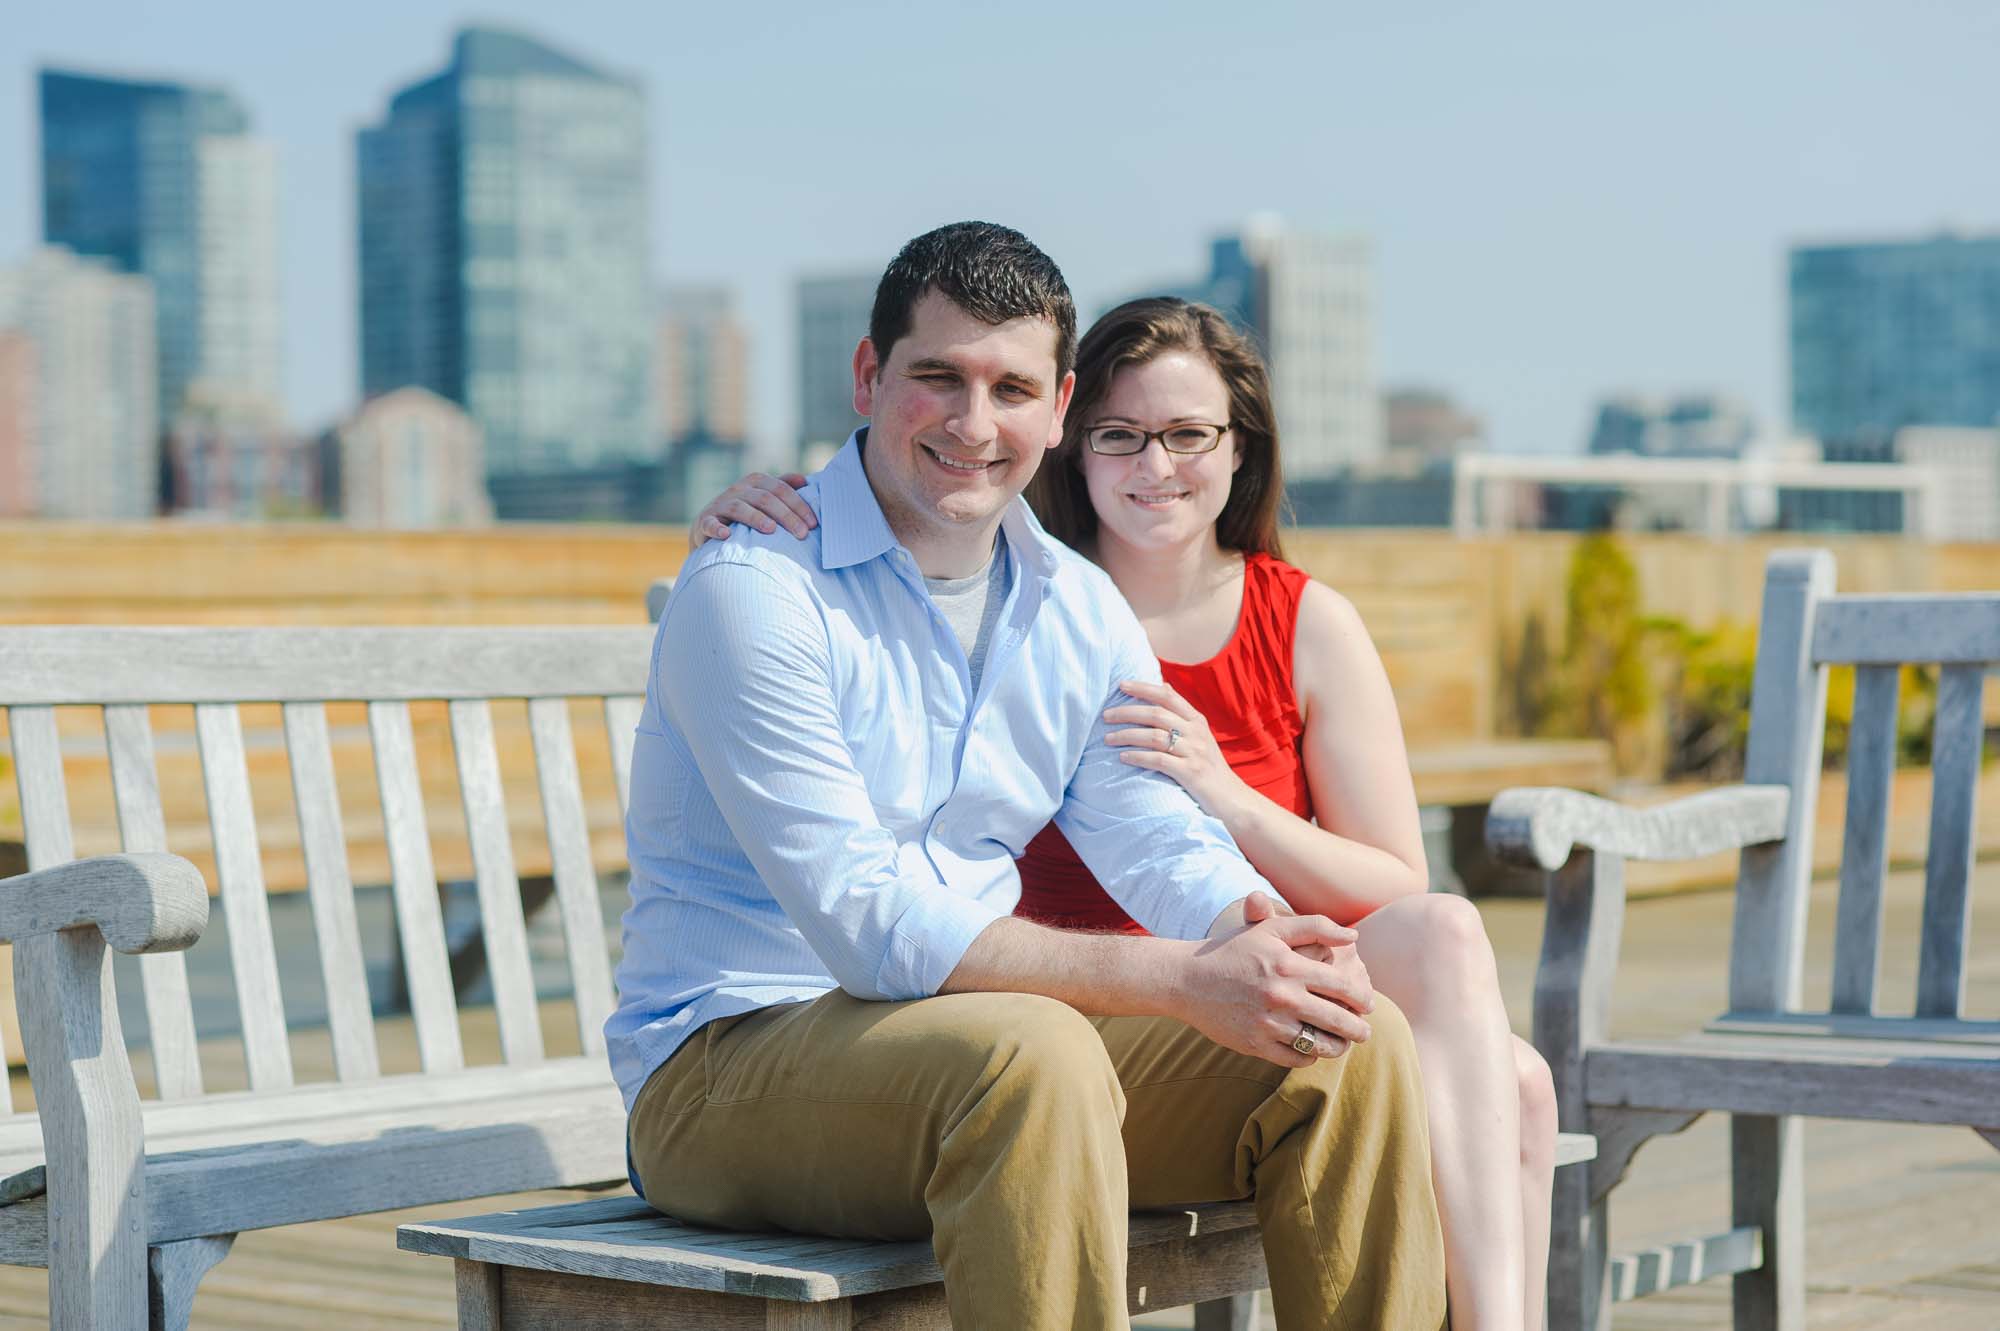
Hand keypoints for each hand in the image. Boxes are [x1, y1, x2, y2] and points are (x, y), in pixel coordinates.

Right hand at [689, 472, 815, 549]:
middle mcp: (738, 490)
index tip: (813, 523)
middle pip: (765, 499)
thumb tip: (805, 480)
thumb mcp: (763, 498)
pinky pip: (710, 524)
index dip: (798, 505)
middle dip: (786, 515)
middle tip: (802, 533)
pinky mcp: (704, 522)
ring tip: (771, 530)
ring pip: (740, 508)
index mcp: (755, 482)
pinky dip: (716, 529)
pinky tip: (726, 535)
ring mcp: (720, 505)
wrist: (709, 530)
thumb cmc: (745, 514)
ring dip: (756, 518)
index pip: (780, 489)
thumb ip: (783, 487)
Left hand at [1105, 679, 1253, 822]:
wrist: (1232, 799)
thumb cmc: (1209, 767)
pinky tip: (1123, 757)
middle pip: (1156, 714)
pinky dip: (1138, 757)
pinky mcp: (1190, 773)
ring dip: (1127, 735)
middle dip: (1127, 712)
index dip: (1143, 688)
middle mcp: (1196, 733)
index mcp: (1197, 720)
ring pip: (1154, 736)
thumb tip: (1164, 687)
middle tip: (1105, 715)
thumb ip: (1182, 715)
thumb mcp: (1200, 736)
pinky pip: (1158, 760)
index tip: (1121, 685)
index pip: (1168, 696)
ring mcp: (1194, 752)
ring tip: (1108, 738)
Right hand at [1179, 897, 1371, 1068]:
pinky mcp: (1256, 1045)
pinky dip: (1309, 1057)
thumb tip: (1353, 935)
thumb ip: (1314, 927)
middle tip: (1364, 1031)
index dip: (1362, 998)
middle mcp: (1282, 996)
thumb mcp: (1271, 930)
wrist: (1187, 980)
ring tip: (1342, 1044)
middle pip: (1338, 1020)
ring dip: (1338, 1047)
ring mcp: (1269, 1023)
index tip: (1368, 1004)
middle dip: (1358, 1029)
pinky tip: (1311, 1049)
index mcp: (1289, 966)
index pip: (1344, 987)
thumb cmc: (1234, 950)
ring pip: (1320, 1045)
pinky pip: (1296, 1059)